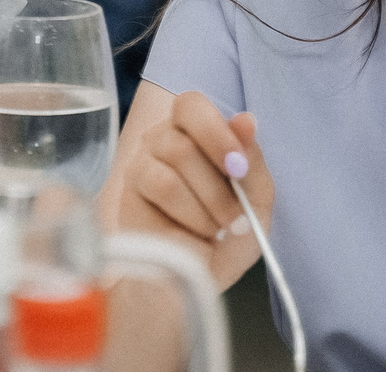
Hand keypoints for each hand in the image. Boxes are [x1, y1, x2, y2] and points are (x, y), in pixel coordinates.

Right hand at [116, 91, 272, 291]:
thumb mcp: (256, 200)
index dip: (216, 130)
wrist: (199, 280)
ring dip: (207, 202)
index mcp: (195, 132)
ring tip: (216, 228)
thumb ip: (252, 160)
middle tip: (236, 216)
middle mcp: (162, 139)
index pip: (192, 105)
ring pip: (174, 160)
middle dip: (219, 184)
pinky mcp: (129, 190)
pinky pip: (160, 184)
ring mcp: (141, 162)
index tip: (238, 165)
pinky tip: (193, 231)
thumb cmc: (229, 235)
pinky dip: (188, 212)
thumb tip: (246, 119)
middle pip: (185, 138)